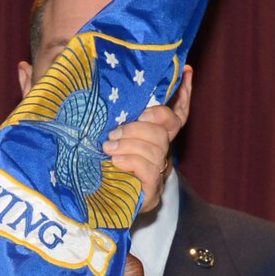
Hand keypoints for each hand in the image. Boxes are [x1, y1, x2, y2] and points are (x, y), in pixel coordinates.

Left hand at [102, 67, 191, 215]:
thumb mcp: (102, 131)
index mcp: (153, 135)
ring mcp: (158, 172)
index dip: (184, 93)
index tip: (185, 71)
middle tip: (113, 132)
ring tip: (108, 147)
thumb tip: (101, 76)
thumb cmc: (94, 161)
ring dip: (129, 143)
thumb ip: (112, 113)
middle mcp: (161, 152)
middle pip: (165, 130)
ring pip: (157, 148)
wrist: (89, 204)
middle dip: (139, 126)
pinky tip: (115, 161)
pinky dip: (131, 161)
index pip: (178, 112)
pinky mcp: (152, 192)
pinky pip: (149, 169)